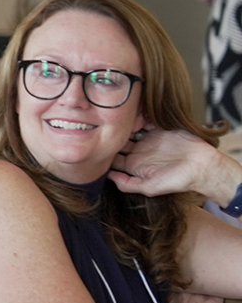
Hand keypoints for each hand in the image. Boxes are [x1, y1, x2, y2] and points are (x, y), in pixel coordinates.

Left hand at [109, 127, 238, 201]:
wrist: (203, 167)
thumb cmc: (178, 180)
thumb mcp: (149, 187)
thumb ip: (127, 184)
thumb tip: (107, 176)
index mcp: (134, 165)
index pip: (113, 157)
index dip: (105, 151)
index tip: (99, 145)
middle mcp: (139, 151)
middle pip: (118, 141)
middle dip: (111, 135)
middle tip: (105, 128)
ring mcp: (149, 139)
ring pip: (130, 128)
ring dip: (124, 124)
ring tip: (118, 120)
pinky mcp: (160, 129)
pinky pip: (146, 120)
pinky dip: (139, 116)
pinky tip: (134, 116)